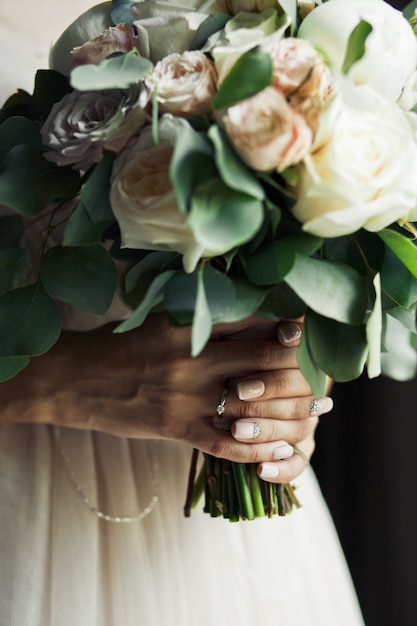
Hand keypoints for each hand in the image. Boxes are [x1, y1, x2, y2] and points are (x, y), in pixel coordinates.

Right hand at [0, 314, 331, 485]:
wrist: (71, 379)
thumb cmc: (115, 345)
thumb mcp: (156, 320)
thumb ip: (197, 318)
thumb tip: (241, 312)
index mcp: (188, 325)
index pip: (251, 320)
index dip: (286, 324)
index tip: (308, 329)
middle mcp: (192, 358)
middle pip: (263, 359)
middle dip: (298, 365)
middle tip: (321, 369)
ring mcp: (185, 395)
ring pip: (253, 403)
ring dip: (289, 409)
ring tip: (314, 410)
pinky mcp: (175, 427)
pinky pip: (225, 441)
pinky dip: (257, 448)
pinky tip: (280, 450)